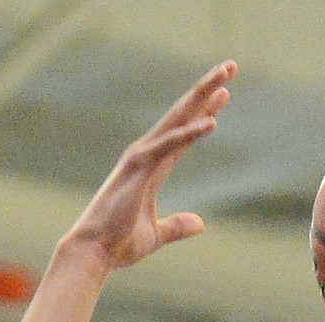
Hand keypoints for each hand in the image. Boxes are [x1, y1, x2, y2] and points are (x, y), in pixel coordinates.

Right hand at [68, 61, 234, 269]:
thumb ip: (177, 226)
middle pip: (182, 115)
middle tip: (230, 66)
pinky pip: (170, 146)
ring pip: (178, 119)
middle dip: (206, 90)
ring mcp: (141, 157)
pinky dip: (189, 133)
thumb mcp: (156, 235)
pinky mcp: (139, 168)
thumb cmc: (117, 243)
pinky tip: (211, 122)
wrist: (94, 252)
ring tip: (226, 76)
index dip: (204, 112)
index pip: (184, 135)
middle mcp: (146, 154)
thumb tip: (200, 224)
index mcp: (151, 168)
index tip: (223, 94)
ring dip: (202, 95)